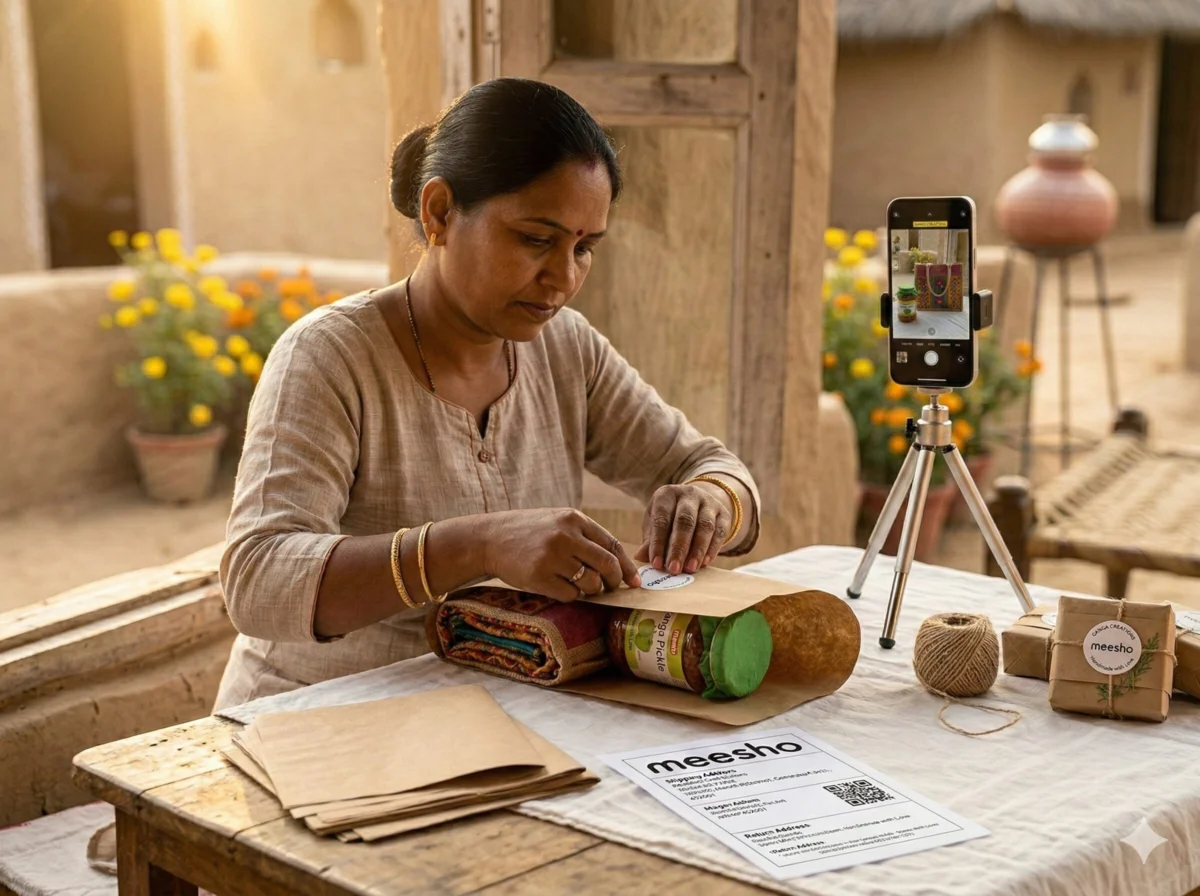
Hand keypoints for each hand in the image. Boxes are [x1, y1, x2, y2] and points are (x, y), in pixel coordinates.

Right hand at [479, 509, 640, 600]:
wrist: (490, 539)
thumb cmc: (529, 532)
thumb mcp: (558, 523)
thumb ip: (586, 538)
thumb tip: (618, 565)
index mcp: (574, 519)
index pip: (612, 544)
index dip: (626, 566)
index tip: (634, 581)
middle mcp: (566, 536)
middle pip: (606, 565)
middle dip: (613, 581)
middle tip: (610, 588)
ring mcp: (552, 557)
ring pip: (590, 583)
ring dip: (591, 590)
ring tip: (580, 585)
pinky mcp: (539, 576)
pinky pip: (570, 595)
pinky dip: (571, 596)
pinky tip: (559, 587)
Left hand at [635, 482, 731, 575]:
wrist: (697, 504)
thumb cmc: (669, 518)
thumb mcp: (656, 524)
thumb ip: (650, 540)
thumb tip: (640, 557)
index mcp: (667, 494)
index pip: (662, 519)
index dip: (658, 542)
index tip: (657, 564)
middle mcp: (689, 494)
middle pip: (685, 521)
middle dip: (679, 547)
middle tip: (674, 569)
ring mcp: (708, 502)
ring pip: (705, 526)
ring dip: (697, 550)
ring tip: (690, 569)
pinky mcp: (724, 513)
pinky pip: (720, 531)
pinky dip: (712, 548)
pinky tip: (704, 563)